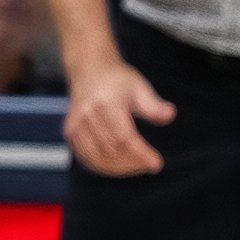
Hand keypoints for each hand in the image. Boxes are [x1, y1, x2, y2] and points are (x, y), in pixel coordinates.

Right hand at [65, 58, 174, 175]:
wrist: (89, 70)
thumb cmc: (118, 80)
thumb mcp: (139, 87)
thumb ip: (153, 104)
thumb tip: (170, 115)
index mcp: (105, 103)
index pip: (123, 137)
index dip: (140, 154)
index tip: (156, 163)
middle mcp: (86, 115)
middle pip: (110, 150)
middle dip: (132, 163)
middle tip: (150, 166)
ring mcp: (75, 125)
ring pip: (97, 157)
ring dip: (119, 169)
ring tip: (138, 168)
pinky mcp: (70, 133)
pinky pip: (85, 158)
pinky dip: (103, 167)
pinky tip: (120, 167)